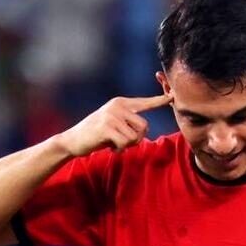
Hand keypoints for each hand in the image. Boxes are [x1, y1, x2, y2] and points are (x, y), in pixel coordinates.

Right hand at [55, 93, 172, 155]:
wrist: (73, 140)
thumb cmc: (96, 135)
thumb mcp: (114, 125)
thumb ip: (128, 124)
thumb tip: (144, 131)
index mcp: (121, 103)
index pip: (145, 102)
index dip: (160, 100)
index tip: (173, 96)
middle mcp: (118, 106)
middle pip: (145, 126)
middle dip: (137, 139)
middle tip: (123, 143)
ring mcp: (112, 115)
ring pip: (136, 136)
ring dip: (128, 145)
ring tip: (115, 144)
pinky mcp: (107, 127)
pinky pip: (126, 142)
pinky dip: (120, 149)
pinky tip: (110, 148)